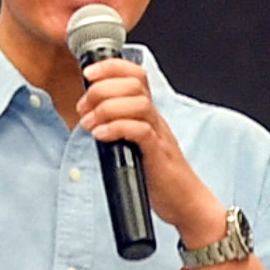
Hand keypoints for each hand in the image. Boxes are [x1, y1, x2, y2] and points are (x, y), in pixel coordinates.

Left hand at [65, 47, 218, 238]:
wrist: (185, 202)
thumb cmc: (158, 175)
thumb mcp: (134, 144)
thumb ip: (118, 126)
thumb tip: (88, 117)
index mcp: (148, 114)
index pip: (135, 75)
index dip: (111, 67)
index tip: (88, 73)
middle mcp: (155, 119)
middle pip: (134, 84)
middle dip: (102, 89)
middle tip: (83, 108)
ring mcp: (159, 135)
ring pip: (138, 103)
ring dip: (107, 108)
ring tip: (89, 123)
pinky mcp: (158, 155)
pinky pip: (141, 131)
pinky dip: (117, 128)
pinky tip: (101, 135)